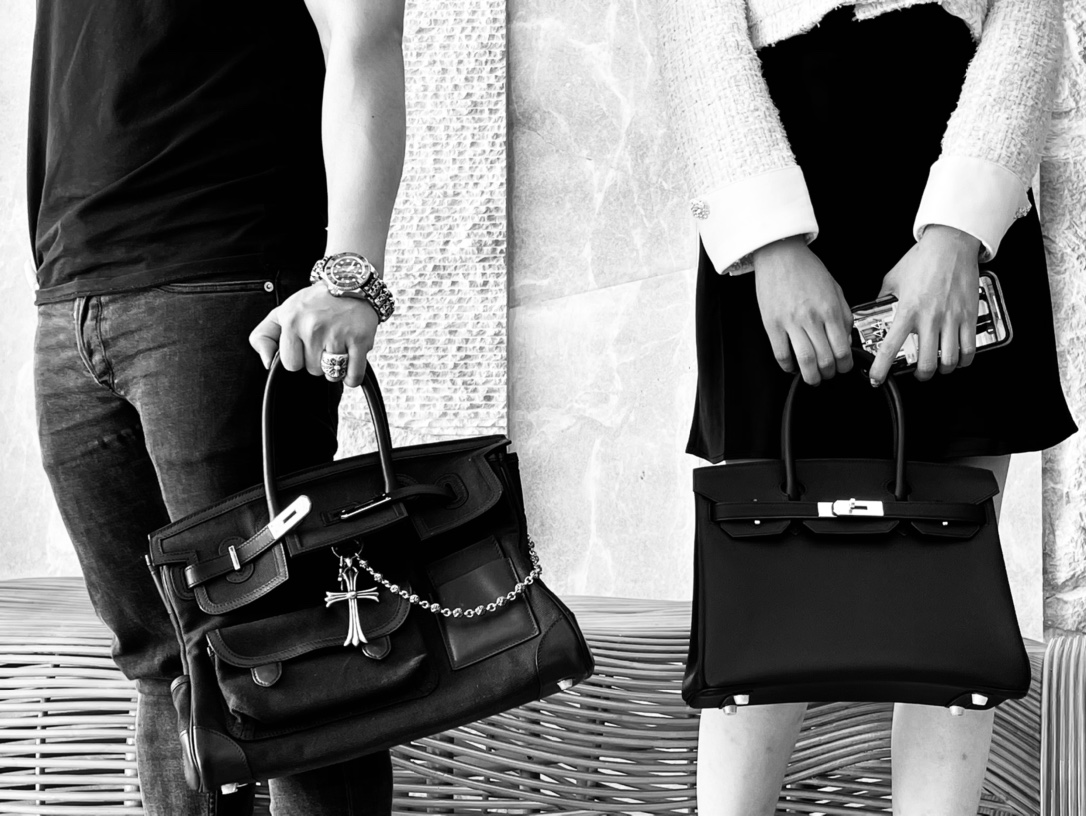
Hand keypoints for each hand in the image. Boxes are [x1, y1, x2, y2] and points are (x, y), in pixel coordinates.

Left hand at [249, 284, 379, 386]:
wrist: (349, 282)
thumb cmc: (316, 301)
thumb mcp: (282, 312)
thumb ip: (263, 336)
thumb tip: (266, 362)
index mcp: (292, 322)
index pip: (291, 364)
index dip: (299, 358)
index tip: (306, 346)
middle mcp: (313, 328)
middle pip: (313, 370)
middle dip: (318, 361)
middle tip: (325, 343)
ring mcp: (337, 334)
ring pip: (332, 374)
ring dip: (336, 367)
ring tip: (338, 349)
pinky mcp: (359, 340)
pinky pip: (353, 375)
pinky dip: (352, 376)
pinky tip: (350, 363)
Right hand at [753, 236, 853, 385]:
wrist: (780, 254)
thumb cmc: (807, 269)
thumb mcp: (835, 288)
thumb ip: (844, 314)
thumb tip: (846, 339)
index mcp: (830, 309)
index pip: (842, 348)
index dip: (845, 365)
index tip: (843, 368)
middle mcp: (812, 318)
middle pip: (825, 359)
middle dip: (829, 373)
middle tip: (829, 374)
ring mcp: (790, 322)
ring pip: (804, 360)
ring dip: (810, 376)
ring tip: (812, 378)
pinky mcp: (772, 324)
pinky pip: (781, 353)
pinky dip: (788, 366)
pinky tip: (792, 366)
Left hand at [868, 225, 980, 385]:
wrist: (950, 244)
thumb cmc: (922, 259)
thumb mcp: (893, 279)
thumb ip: (883, 298)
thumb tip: (875, 308)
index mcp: (907, 311)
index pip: (890, 347)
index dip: (881, 368)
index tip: (876, 379)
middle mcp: (930, 318)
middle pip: (927, 362)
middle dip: (921, 375)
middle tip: (918, 373)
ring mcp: (952, 318)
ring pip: (950, 360)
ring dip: (943, 369)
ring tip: (939, 367)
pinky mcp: (969, 316)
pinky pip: (969, 348)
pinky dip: (964, 360)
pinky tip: (959, 359)